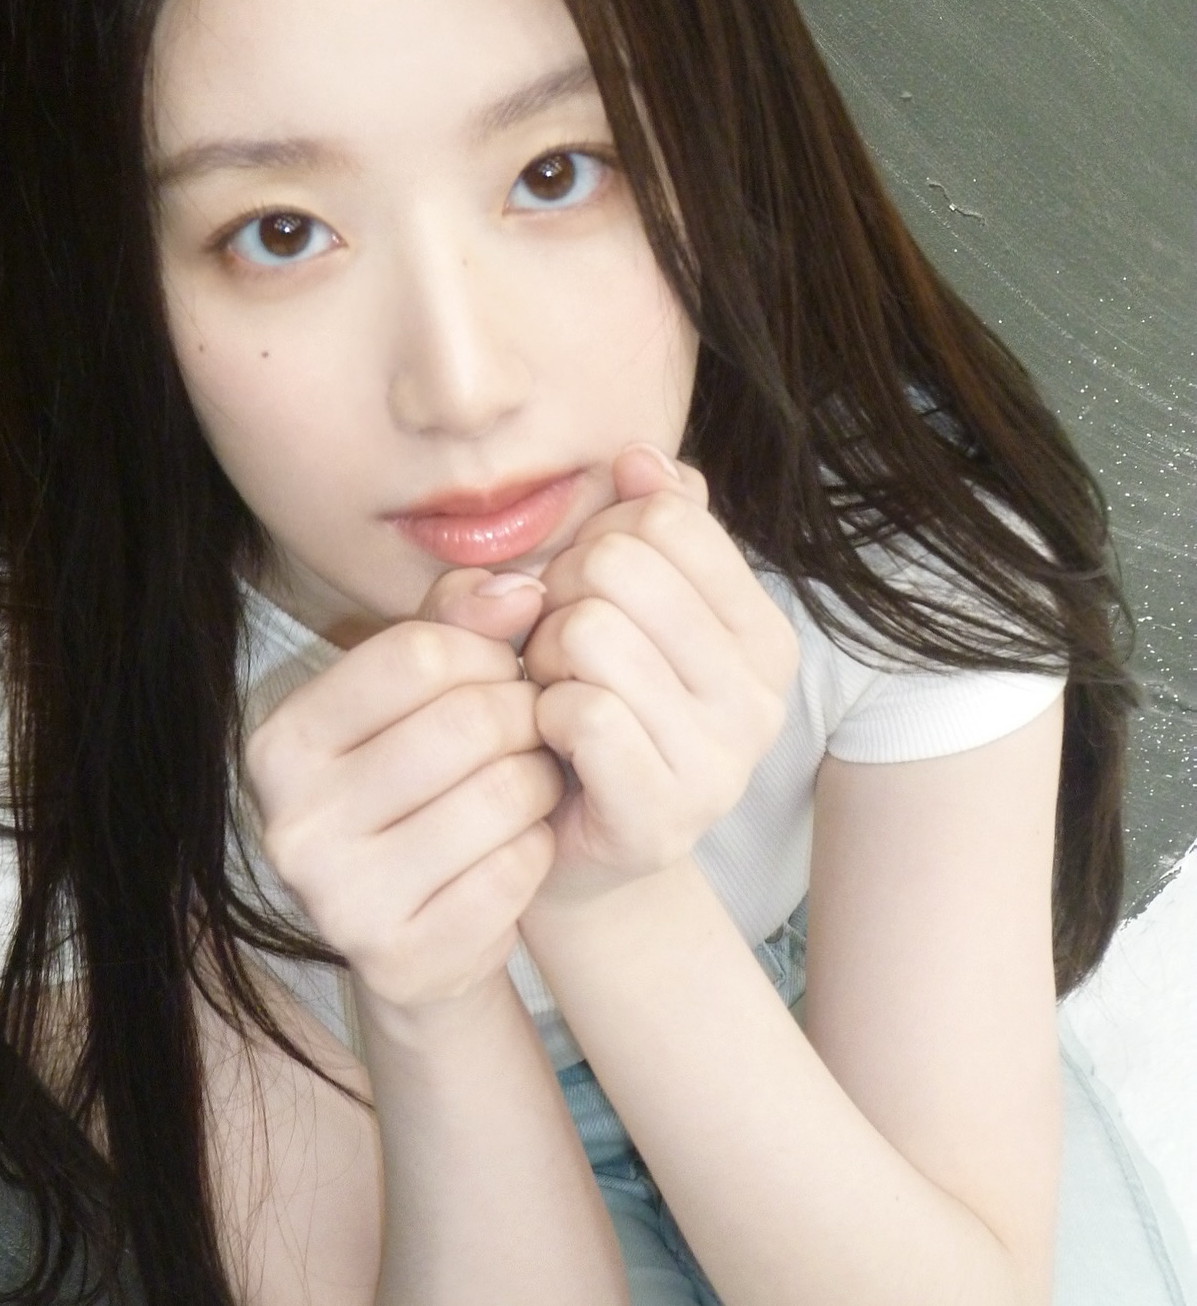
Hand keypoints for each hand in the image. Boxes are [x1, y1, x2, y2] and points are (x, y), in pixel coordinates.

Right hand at [244, 573, 562, 1011]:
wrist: (418, 938)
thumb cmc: (420, 788)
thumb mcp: (421, 695)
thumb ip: (459, 622)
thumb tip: (519, 589)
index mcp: (281, 742)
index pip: (420, 652)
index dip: (487, 655)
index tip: (500, 677)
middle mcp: (292, 822)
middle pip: (469, 721)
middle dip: (523, 719)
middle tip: (527, 737)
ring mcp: (339, 900)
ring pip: (504, 791)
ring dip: (539, 782)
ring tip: (526, 788)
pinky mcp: (401, 958)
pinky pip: (518, 869)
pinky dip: (537, 849)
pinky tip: (515, 850)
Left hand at [516, 443, 798, 905]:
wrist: (569, 849)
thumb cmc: (580, 710)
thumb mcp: (606, 606)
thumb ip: (632, 525)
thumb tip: (643, 456)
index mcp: (763, 632)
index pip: (667, 518)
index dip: (597, 542)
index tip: (585, 598)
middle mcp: (762, 695)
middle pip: (619, 566)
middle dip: (560, 600)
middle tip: (557, 655)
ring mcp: (723, 761)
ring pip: (591, 634)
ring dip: (543, 662)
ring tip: (554, 697)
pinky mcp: (666, 813)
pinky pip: (578, 711)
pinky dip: (541, 718)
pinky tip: (551, 744)